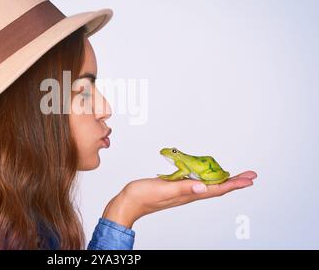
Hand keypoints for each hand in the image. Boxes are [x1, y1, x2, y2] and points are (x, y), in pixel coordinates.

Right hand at [102, 171, 256, 228]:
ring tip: (234, 175)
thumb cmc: (141, 197)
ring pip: (208, 186)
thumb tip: (203, 187)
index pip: (216, 189)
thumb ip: (182, 188)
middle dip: (234, 181)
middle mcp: (188, 194)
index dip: (234, 183)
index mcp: (187, 194)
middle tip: (249, 175)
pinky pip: (196, 182)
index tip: (249, 178)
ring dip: (222, 180)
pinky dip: (205, 177)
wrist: (127, 203)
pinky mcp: (174, 188)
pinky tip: (205, 174)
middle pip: (216, 188)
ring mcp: (181, 192)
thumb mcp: (162, 190)